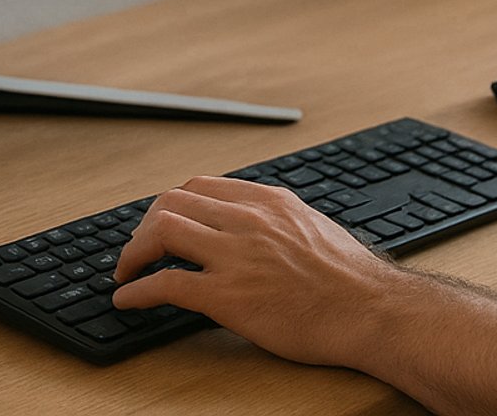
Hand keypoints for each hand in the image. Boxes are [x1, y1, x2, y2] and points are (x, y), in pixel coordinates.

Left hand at [110, 175, 404, 367]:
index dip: (170, 205)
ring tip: (126, 271)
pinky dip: (137, 290)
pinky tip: (128, 300)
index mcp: (268, 201)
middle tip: (137, 249)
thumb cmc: (351, 279)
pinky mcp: (228, 297)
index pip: (199, 187)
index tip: (161, 224)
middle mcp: (248, 220)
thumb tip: (250, 225)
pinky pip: (166, 284)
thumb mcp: (312, 226)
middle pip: (171, 202)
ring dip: (133, 252)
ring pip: (162, 231)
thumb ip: (276, 220)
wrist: (371, 310)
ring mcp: (236, 256)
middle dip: (145, 225)